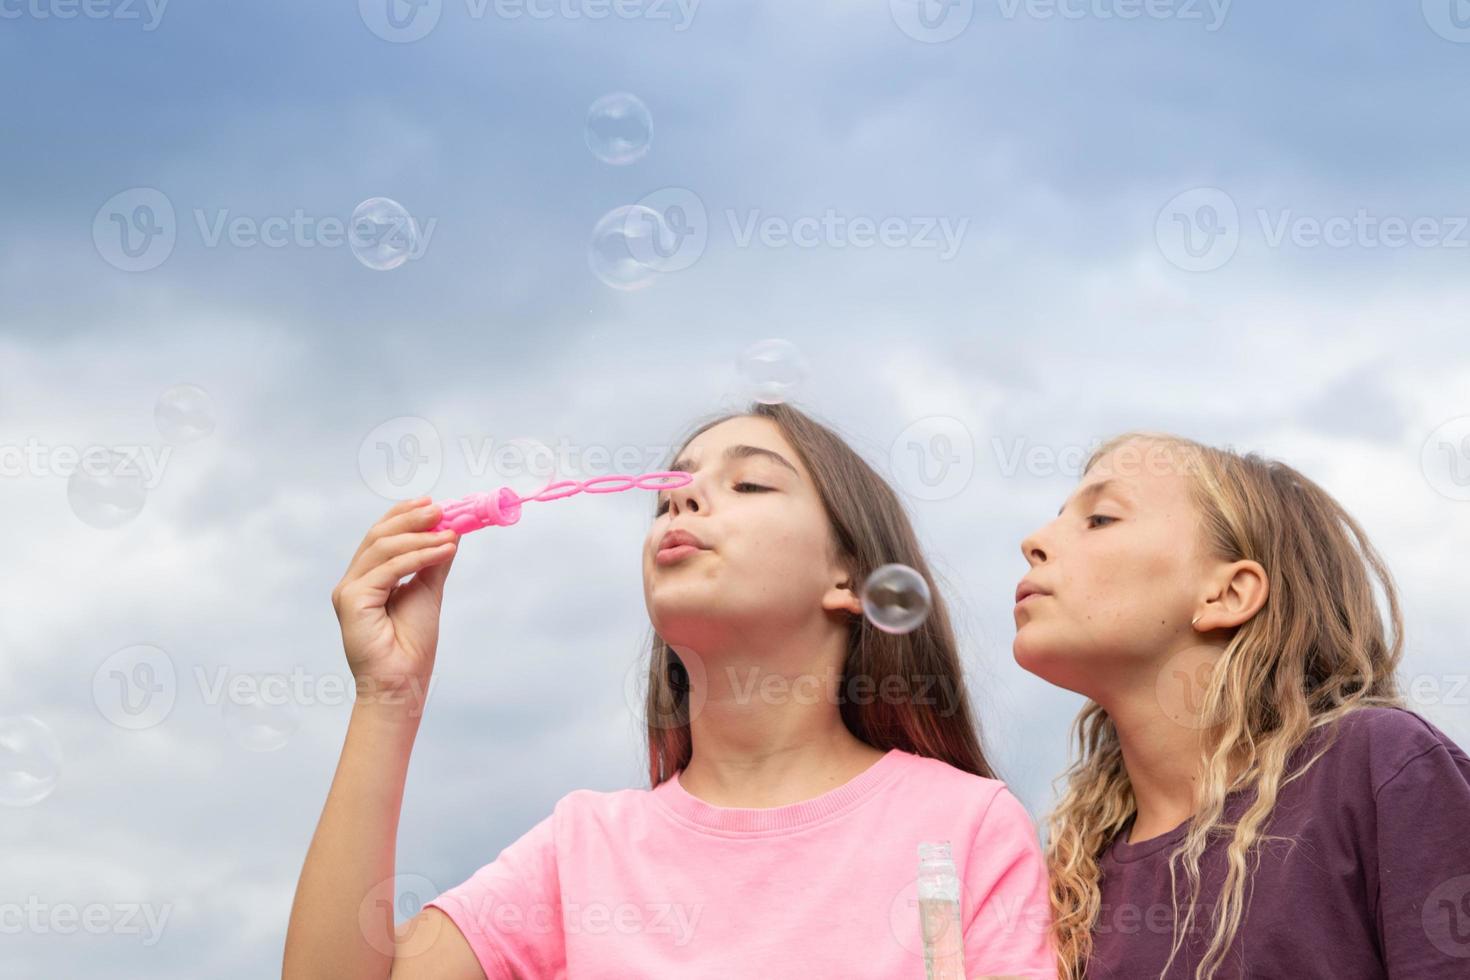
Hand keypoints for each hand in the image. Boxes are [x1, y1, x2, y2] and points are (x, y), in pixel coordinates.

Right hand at [331, 497, 458, 711]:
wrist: (403, 683)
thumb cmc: (412, 645)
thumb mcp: (427, 592)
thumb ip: (433, 562)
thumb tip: (449, 532)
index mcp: (366, 579)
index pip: (380, 535)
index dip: (403, 514)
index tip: (432, 503)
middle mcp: (352, 582)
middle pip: (379, 536)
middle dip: (411, 519)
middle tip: (441, 511)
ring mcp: (348, 590)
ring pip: (384, 548)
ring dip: (421, 537)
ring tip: (451, 534)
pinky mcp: (352, 600)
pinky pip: (390, 569)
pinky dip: (419, 556)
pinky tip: (444, 551)